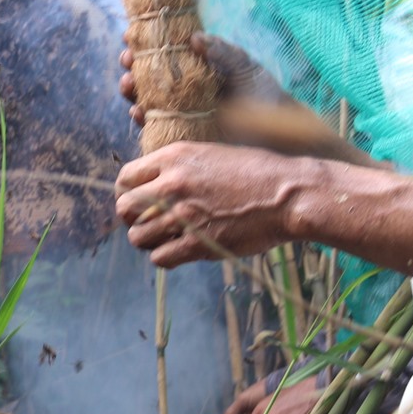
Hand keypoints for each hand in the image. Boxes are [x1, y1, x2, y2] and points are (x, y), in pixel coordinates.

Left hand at [114, 141, 313, 266]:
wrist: (287, 194)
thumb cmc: (257, 172)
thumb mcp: (211, 155)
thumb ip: (180, 168)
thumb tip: (158, 184)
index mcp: (174, 158)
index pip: (125, 178)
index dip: (128, 192)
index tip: (139, 202)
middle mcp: (171, 185)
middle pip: (125, 208)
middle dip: (133, 218)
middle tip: (150, 223)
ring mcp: (182, 215)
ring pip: (138, 237)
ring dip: (149, 241)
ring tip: (166, 239)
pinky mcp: (196, 243)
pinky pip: (159, 258)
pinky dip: (165, 257)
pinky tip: (180, 250)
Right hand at [118, 34, 282, 131]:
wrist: (277, 133)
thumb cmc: (264, 95)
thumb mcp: (245, 68)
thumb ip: (223, 52)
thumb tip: (194, 38)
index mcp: (196, 67)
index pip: (165, 51)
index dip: (145, 43)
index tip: (131, 35)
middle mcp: (184, 87)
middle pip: (148, 74)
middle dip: (131, 65)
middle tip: (126, 59)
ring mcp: (180, 110)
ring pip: (146, 98)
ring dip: (131, 91)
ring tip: (128, 85)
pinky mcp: (180, 132)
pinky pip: (154, 125)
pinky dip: (142, 118)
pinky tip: (138, 112)